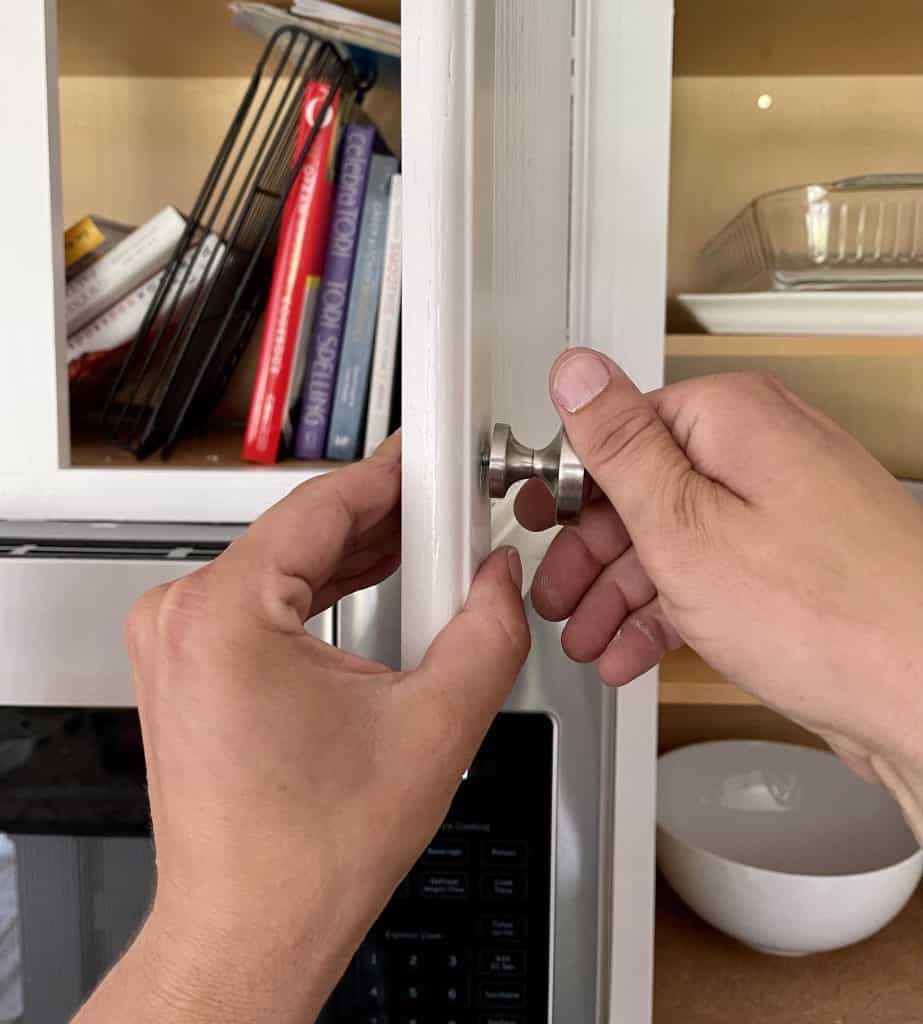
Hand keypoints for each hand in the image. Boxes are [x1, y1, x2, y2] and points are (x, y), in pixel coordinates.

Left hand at [75, 434, 529, 1023]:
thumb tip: (500, 580)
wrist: (251, 928)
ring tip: (431, 554)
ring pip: (287, 559)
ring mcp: (176, 639)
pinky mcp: (188, 661)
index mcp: (224, 616)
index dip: (396, 474)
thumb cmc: (307, 857)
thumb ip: (489, 631)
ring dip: (360, 552)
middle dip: (389, 517)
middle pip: (305, 527)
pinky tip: (379, 585)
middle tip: (455, 512)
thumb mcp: (436, 729)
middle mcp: (182, 617)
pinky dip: (324, 588)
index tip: (441, 457)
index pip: (323, 502)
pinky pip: (265, 596)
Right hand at [517, 349, 922, 837]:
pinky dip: (665, 613)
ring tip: (586, 639)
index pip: (621, 430)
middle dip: (590, 554)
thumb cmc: (830, 615)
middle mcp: (762, 456)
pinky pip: (709, 577)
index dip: (570, 486)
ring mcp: (780, 513)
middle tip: (554, 597)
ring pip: (673, 541)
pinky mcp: (790, 567)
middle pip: (642, 491)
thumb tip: (575, 370)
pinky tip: (630, 652)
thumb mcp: (683, 525)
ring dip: (619, 594)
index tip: (536, 523)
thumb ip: (619, 445)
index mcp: (733, 421)